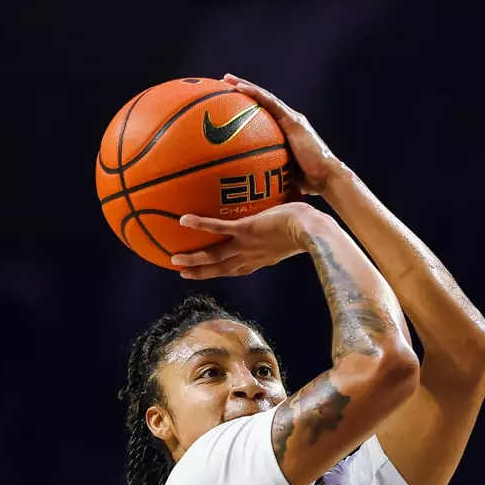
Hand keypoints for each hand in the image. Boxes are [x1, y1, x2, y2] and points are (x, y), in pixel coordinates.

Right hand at [171, 204, 326, 279]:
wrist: (310, 228)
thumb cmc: (307, 225)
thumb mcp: (291, 230)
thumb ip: (280, 225)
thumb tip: (280, 211)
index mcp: (260, 259)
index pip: (236, 269)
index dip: (219, 272)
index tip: (205, 273)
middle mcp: (250, 256)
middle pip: (220, 269)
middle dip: (201, 272)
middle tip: (181, 273)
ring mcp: (246, 245)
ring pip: (214, 256)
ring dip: (194, 259)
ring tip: (174, 259)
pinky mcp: (245, 231)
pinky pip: (218, 228)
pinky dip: (200, 225)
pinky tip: (183, 220)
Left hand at [222, 73, 344, 194]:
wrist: (326, 178)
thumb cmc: (306, 183)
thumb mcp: (280, 175)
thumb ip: (266, 174)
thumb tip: (245, 189)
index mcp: (286, 131)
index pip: (264, 113)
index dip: (247, 105)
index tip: (228, 102)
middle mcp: (289, 120)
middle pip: (262, 100)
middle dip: (243, 89)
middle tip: (224, 83)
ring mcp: (292, 118)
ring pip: (264, 96)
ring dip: (245, 85)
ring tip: (227, 79)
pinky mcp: (293, 120)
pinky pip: (270, 102)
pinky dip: (255, 93)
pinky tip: (239, 87)